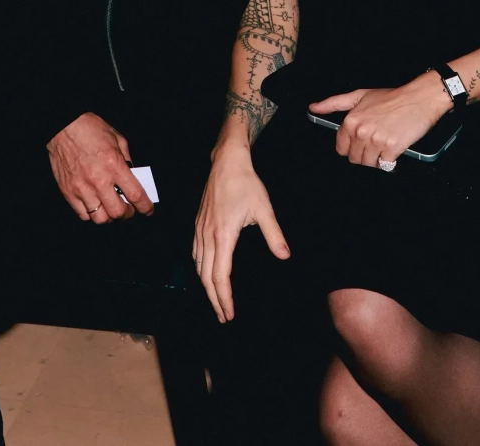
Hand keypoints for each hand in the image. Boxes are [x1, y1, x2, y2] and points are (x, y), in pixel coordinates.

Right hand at [47, 112, 153, 222]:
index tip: (148, 210)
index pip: (135, 195)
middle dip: (127, 214)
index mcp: (114, 165)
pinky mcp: (68, 192)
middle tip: (128, 209)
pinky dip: (92, 214)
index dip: (145, 207)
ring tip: (111, 208)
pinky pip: (83, 214)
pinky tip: (95, 204)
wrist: (63, 126)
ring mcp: (82, 188)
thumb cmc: (91, 129)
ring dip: (109, 216)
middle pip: (118, 212)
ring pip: (100, 218)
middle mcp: (98, 180)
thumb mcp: (118, 139)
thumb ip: (127, 160)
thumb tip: (133, 177)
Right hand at [193, 141, 289, 321]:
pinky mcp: (198, 223)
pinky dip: (200, 269)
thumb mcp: (264, 209)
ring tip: (216, 301)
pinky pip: (195, 253)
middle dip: (214, 299)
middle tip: (223, 317)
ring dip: (206, 287)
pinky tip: (205, 273)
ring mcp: (200, 229)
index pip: (220, 276)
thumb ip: (274, 234)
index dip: (224, 298)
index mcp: (223, 236)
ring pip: (198, 266)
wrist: (227, 162)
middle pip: (206, 277)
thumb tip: (285, 256)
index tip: (229, 314)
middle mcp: (208, 236)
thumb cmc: (246, 183)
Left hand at [309, 73, 450, 167]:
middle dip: (364, 154)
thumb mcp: (360, 95)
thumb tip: (313, 108)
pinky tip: (393, 150)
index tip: (361, 144)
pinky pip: (384, 165)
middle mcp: (361, 132)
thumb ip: (334, 103)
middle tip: (376, 143)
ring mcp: (376, 141)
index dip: (351, 148)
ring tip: (384, 146)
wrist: (419, 98)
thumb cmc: (392, 97)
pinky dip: (389, 161)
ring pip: (368, 164)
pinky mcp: (392, 148)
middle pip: (355, 159)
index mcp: (351, 121)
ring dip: (376, 159)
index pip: (341, 149)